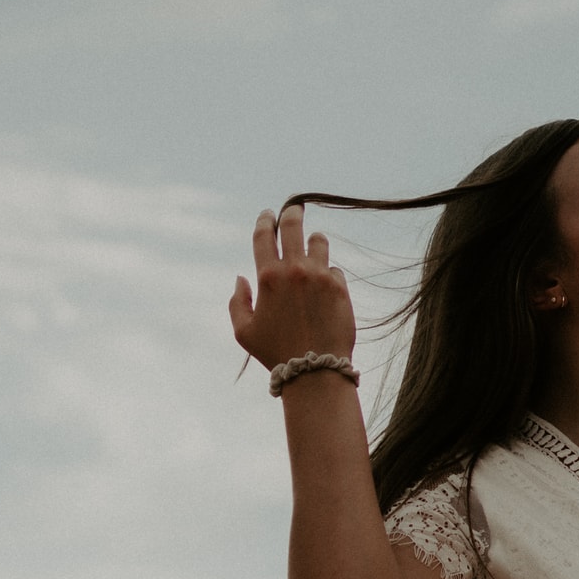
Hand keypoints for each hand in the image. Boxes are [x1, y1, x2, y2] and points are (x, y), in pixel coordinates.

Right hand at [230, 202, 355, 375]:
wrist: (315, 370)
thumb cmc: (275, 353)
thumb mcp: (243, 331)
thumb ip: (238, 301)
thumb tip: (241, 278)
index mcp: (268, 277)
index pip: (265, 235)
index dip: (265, 220)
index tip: (268, 215)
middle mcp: (295, 270)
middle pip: (294, 225)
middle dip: (292, 213)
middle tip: (295, 208)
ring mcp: (320, 276)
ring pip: (319, 241)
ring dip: (314, 240)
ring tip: (313, 243)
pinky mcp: (340, 287)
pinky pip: (334, 269)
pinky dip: (327, 273)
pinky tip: (324, 285)